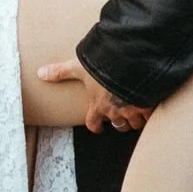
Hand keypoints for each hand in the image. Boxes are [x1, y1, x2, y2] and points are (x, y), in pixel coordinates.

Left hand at [37, 57, 154, 136]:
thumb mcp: (79, 67)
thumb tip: (39, 73)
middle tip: (121, 114)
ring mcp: (132, 110)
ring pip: (135, 123)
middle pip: (118, 126)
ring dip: (135, 119)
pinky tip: (153, 106)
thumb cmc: (102, 66)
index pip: (93, 123)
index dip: (95, 127)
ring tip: (138, 111)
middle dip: (120, 122)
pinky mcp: (147, 106)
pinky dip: (150, 113)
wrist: (128, 63)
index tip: (98, 128)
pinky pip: (150, 116)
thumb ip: (60, 71)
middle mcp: (114, 112)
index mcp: (97, 105)